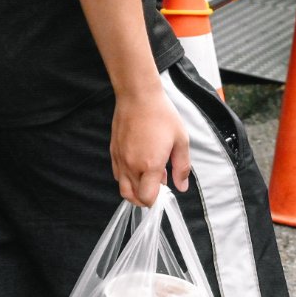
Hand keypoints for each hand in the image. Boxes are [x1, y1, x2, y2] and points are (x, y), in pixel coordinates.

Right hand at [110, 88, 190, 206]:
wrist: (138, 96)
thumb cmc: (161, 115)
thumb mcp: (181, 140)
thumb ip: (182, 167)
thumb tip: (182, 187)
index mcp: (151, 165)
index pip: (147, 198)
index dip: (156, 200)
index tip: (163, 192)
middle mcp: (132, 166)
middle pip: (134, 197)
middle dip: (146, 197)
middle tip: (157, 187)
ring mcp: (120, 160)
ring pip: (123, 189)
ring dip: (135, 191)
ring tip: (148, 179)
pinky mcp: (114, 153)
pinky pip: (117, 175)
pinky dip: (127, 179)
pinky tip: (138, 168)